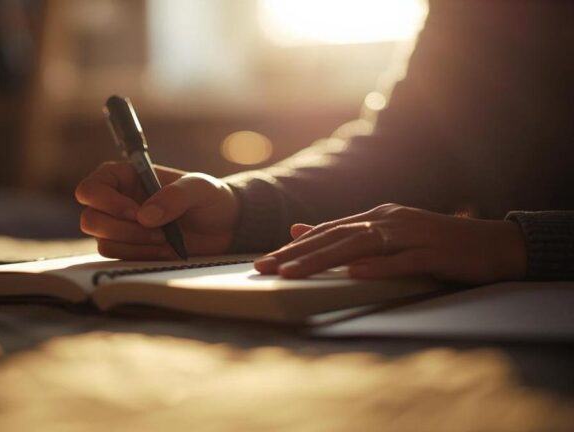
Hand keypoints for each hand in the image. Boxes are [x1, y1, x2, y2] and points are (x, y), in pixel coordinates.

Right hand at [75, 161, 239, 258]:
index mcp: (125, 177)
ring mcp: (120, 227)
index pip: (90, 188)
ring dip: (134, 244)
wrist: (224, 227)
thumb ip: (175, 196)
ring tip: (165, 239)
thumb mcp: (200, 189)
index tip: (137, 213)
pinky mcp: (130, 248)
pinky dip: (141, 256)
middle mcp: (116, 201)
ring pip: (102, 241)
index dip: (106, 203)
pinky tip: (164, 250)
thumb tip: (145, 217)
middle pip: (90, 219)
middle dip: (122, 229)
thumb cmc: (210, 198)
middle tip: (156, 230)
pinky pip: (118, 257)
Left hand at [254, 204, 526, 283]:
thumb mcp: (388, 235)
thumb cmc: (438, 244)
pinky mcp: (434, 253)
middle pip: (334, 237)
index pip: (327, 232)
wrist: (496, 244)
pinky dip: (378, 267)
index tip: (262, 263)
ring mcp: (411, 235)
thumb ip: (347, 233)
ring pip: (359, 246)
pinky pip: (402, 261)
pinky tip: (354, 275)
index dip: (293, 248)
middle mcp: (388, 220)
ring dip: (323, 259)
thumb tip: (299, 231)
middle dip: (296, 254)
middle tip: (263, 269)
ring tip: (292, 273)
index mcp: (377, 217)